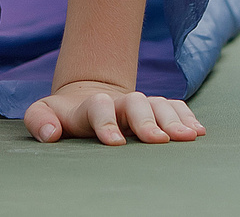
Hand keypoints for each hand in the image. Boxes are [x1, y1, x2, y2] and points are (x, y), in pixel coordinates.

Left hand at [25, 80, 204, 145]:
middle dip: (147, 121)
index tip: (115, 143)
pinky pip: (174, 107)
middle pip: (136, 103)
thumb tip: (51, 133)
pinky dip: (187, 116)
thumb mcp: (44, 113)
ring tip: (189, 137)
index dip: (106, 123)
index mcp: (90, 106)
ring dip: (174, 120)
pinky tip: (198, 131)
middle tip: (158, 141)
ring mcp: (139, 105)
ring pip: (159, 105)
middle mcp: (119, 103)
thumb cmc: (63, 115)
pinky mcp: (155, 109)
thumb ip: (41, 120)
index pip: (98, 108)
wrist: (86, 96)